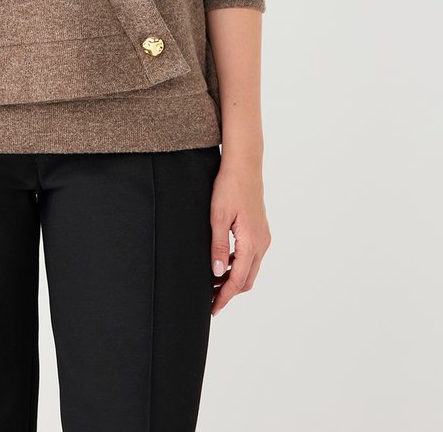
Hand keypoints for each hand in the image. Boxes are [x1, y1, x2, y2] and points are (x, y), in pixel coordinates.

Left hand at [209, 159, 270, 316]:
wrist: (244, 166)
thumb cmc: (229, 187)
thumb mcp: (218, 217)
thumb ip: (218, 246)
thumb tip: (217, 272)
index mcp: (251, 243)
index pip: (237, 280)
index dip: (224, 296)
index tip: (213, 308)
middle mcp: (262, 244)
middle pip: (247, 279)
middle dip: (229, 292)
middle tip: (210, 300)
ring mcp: (263, 237)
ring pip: (250, 269)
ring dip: (233, 279)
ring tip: (212, 283)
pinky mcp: (261, 231)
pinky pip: (251, 257)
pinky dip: (238, 266)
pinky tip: (223, 263)